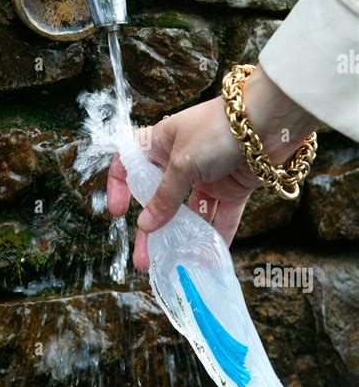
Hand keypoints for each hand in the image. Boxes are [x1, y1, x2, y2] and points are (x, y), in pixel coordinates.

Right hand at [107, 66, 318, 270]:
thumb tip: (145, 226)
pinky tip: (208, 259)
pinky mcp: (232, 188)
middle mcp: (181, 160)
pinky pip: (220, 217)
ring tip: (174, 264)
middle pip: (160, 199)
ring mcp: (207, 176)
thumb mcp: (182, 164)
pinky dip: (215, 237)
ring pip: (189, 212)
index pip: (131, 163)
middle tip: (144, 258)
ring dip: (182, 238)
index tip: (119, 213)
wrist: (268, 122)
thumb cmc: (217, 130)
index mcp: (161, 144)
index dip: (120, 185)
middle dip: (152, 229)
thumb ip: (165, 197)